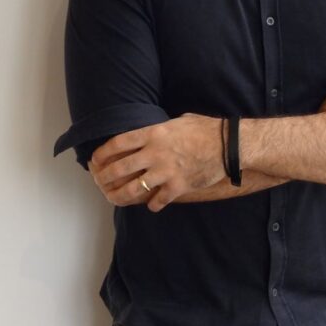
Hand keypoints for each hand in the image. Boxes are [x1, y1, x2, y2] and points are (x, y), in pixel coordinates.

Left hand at [89, 114, 224, 211]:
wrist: (229, 145)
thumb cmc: (205, 129)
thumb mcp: (178, 121)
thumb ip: (160, 130)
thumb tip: (149, 135)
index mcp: (154, 133)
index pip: (118, 143)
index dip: (102, 152)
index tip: (96, 159)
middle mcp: (155, 153)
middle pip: (120, 168)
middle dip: (105, 176)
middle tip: (100, 181)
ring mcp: (166, 171)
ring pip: (133, 189)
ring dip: (120, 195)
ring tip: (115, 197)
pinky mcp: (178, 187)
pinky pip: (157, 200)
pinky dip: (152, 204)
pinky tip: (151, 204)